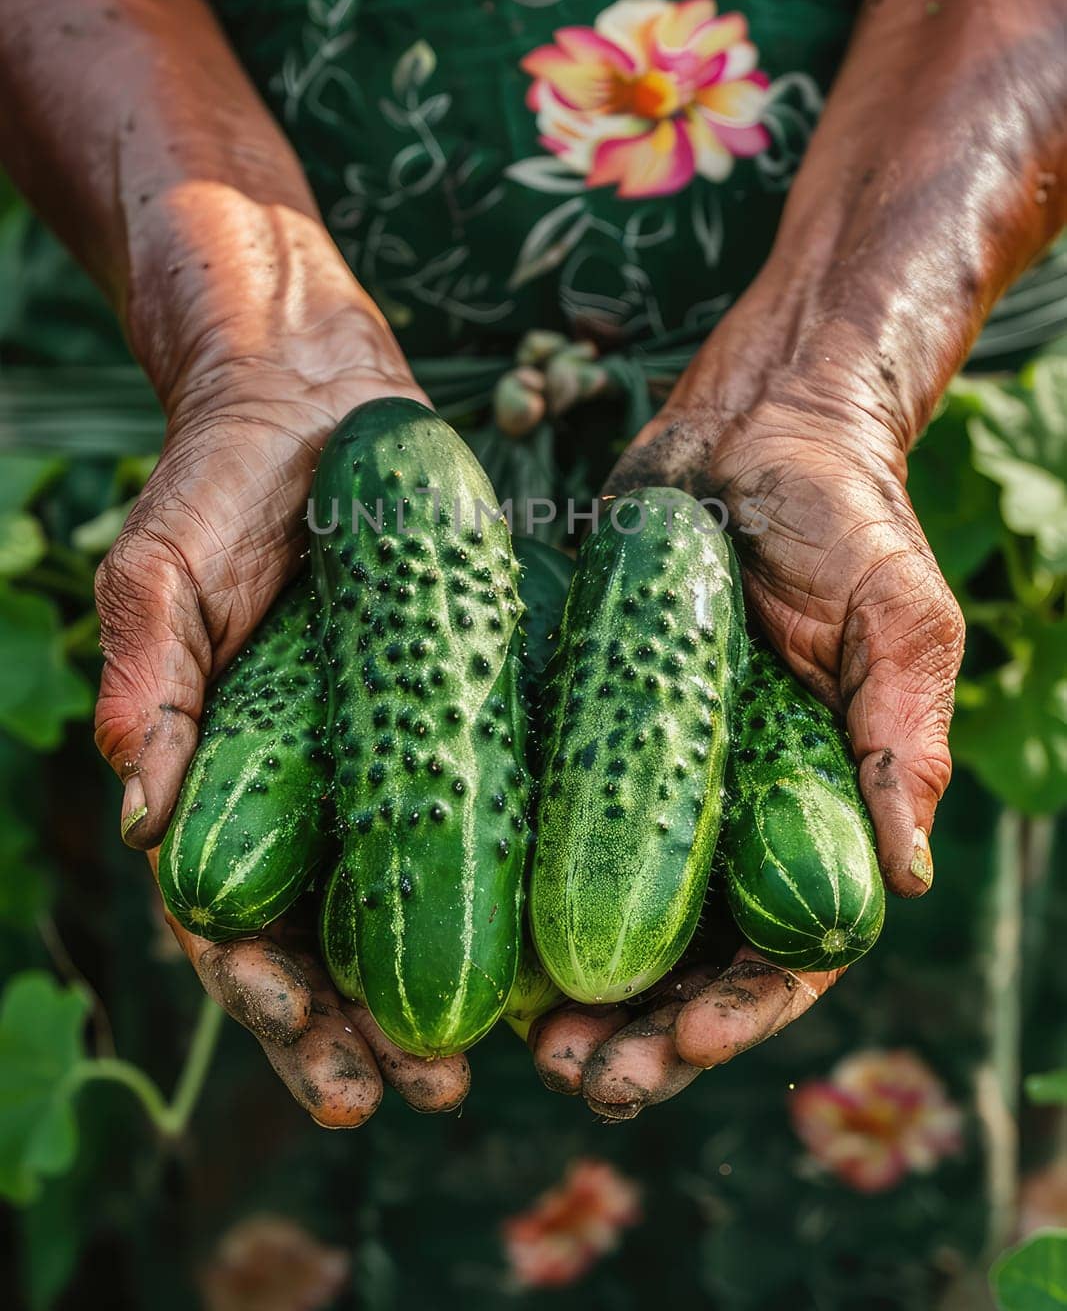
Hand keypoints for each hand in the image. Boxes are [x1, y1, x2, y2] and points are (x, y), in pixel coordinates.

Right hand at [94, 213, 469, 1121]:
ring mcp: (379, 745)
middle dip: (364, 1025)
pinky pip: (479, 795)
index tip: (329, 1062)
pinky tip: (548, 930)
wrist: (313, 399)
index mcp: (222, 769)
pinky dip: (504, 871)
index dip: (273, 1000)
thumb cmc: (221, 476)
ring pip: (410, 888)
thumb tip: (138, 806)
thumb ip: (149, 666)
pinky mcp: (450, 700)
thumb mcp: (164, 561)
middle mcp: (303, 777)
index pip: (233, 918)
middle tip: (427, 1094)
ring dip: (441, 979)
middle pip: (325, 932)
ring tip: (490, 1058)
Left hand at [527, 317, 963, 1117]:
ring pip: (606, 910)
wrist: (750, 426)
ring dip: (566, 986)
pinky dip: (511, 880)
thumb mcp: (895, 616)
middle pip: (685, 956)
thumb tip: (911, 879)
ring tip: (514, 1038)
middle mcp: (732, 812)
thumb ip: (901, 737)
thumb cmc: (843, 514)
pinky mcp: (584, 723)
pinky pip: (546, 816)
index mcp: (817, 810)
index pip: (786, 948)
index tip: (675, 1044)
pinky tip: (458, 919)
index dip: (736, 1012)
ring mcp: (652, 773)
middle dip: (638, 1031)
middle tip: (573, 1072)